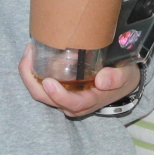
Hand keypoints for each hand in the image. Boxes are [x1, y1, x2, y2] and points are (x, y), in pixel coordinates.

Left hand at [18, 45, 140, 117]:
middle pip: (46, 98)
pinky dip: (33, 72)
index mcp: (88, 102)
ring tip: (29, 51)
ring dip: (29, 74)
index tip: (48, 82)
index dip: (57, 95)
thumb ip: (116, 78)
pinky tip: (32, 54)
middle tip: (29, 54)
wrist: (121, 82)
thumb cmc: (122, 77)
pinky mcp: (59, 90)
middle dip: (32, 79)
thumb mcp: (125, 75)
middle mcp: (72, 104)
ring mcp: (63, 98)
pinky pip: (40, 85)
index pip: (70, 103)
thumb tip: (102, 80)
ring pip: (40, 92)